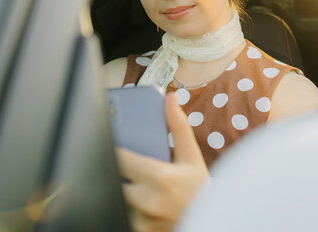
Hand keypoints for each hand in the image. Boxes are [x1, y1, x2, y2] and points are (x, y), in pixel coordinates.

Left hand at [116, 93, 208, 231]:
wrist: (209, 222)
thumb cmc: (199, 189)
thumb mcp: (192, 156)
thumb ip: (178, 126)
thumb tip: (170, 99)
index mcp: (159, 177)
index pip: (119, 157)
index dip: (111, 147)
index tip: (108, 140)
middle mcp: (147, 200)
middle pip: (110, 178)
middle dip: (111, 169)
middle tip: (114, 162)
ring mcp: (140, 220)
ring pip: (112, 198)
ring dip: (114, 188)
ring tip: (123, 182)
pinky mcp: (137, 231)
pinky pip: (118, 213)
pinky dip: (120, 205)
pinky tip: (128, 199)